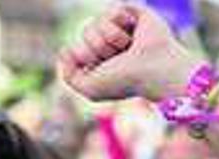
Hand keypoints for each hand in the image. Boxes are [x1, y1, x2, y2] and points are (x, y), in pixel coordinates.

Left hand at [58, 4, 199, 102]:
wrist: (151, 70)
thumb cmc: (124, 82)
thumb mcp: (89, 88)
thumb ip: (69, 75)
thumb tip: (66, 49)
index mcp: (99, 61)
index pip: (74, 48)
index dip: (85, 57)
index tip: (104, 69)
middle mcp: (109, 44)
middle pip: (85, 34)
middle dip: (97, 48)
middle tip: (117, 58)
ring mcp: (121, 28)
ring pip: (95, 22)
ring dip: (109, 38)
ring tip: (127, 48)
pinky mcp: (133, 13)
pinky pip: (111, 10)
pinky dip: (119, 24)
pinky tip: (132, 35)